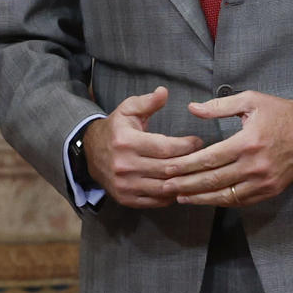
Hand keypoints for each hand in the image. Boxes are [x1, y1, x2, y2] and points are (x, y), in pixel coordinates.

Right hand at [82, 87, 203, 206]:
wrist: (89, 154)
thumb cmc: (115, 130)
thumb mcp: (127, 110)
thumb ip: (147, 102)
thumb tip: (163, 92)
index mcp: (126, 141)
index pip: (165, 148)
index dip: (186, 146)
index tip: (198, 142)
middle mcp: (124, 165)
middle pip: (167, 169)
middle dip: (189, 164)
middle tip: (203, 158)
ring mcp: (124, 185)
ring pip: (163, 188)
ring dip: (183, 182)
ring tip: (195, 174)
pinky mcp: (125, 198)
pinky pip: (155, 201)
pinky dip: (171, 196)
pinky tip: (180, 186)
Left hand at [167, 91, 292, 205]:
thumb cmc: (279, 113)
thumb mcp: (251, 100)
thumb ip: (219, 106)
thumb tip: (192, 108)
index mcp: (248, 142)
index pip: (208, 159)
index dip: (185, 166)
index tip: (167, 168)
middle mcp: (255, 165)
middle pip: (212, 180)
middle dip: (186, 185)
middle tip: (165, 187)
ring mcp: (263, 182)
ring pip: (225, 195)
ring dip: (200, 198)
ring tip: (180, 197)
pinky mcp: (270, 191)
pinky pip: (240, 201)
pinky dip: (221, 201)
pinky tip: (205, 199)